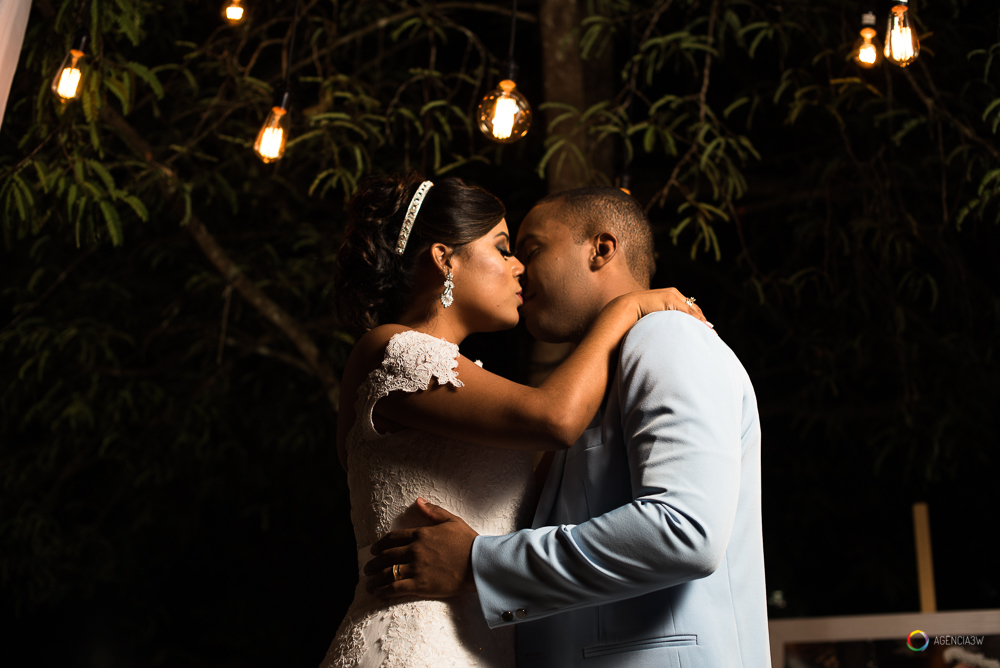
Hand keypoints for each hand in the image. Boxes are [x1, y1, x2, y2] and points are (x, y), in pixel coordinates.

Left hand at [363, 498, 478, 598]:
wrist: (479, 563)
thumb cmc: (469, 541)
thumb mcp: (452, 520)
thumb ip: (433, 511)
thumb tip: (418, 500)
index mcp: (421, 534)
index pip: (393, 538)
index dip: (380, 544)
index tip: (374, 550)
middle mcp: (415, 550)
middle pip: (386, 556)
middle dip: (373, 563)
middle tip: (367, 568)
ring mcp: (416, 568)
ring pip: (388, 573)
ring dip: (375, 579)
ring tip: (368, 583)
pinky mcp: (420, 585)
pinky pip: (396, 588)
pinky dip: (384, 591)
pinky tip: (378, 594)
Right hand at [628, 287, 708, 324]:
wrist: (626, 308)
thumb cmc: (637, 317)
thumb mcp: (656, 319)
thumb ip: (667, 321)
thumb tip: (676, 331)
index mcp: (670, 297)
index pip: (689, 308)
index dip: (697, 319)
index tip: (705, 329)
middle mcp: (673, 294)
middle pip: (693, 307)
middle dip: (702, 320)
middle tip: (711, 332)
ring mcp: (672, 296)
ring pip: (692, 309)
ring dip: (701, 321)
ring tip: (710, 332)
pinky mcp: (670, 299)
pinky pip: (687, 311)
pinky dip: (695, 319)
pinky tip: (702, 327)